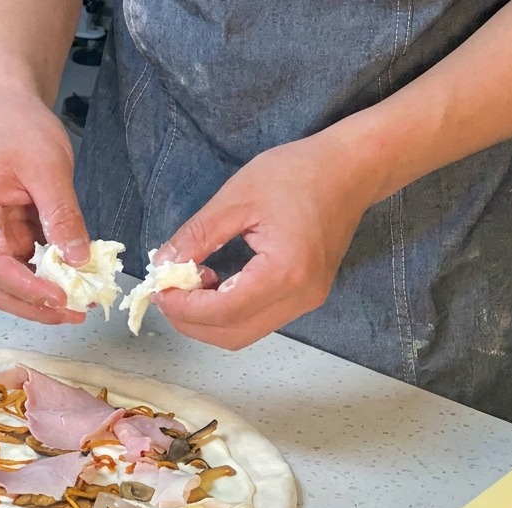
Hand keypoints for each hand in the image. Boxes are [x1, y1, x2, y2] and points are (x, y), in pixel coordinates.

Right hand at [0, 91, 89, 324]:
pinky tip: (72, 284)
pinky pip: (21, 269)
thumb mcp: (49, 167)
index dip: (27, 288)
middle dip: (34, 306)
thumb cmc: (21, 129)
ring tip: (78, 304)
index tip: (61, 298)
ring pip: (7, 285)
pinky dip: (44, 280)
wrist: (10, 109)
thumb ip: (62, 215)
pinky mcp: (2, 239)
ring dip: (40, 299)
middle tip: (75, 313)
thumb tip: (78, 260)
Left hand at [153, 131, 377, 349]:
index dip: (185, 308)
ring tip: (190, 286)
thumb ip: (197, 236)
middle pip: (234, 335)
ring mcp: (307, 301)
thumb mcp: (236, 199)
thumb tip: (162, 266)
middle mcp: (300, 297)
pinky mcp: (306, 297)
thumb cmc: (297, 174)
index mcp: (285, 272)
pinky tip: (215, 284)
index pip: (224, 312)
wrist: (352, 168)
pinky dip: (230, 312)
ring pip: (245, 333)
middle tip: (167, 294)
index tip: (159, 290)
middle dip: (192, 322)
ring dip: (210, 319)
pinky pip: (259, 319)